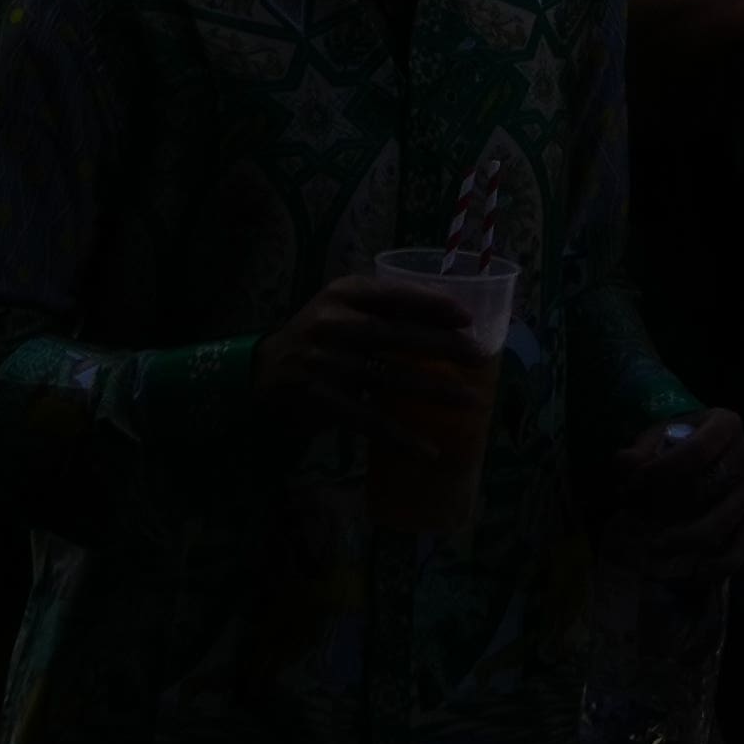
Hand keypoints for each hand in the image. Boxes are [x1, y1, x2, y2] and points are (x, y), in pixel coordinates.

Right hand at [260, 272, 484, 450]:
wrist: (264, 373)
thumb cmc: (319, 335)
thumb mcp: (342, 307)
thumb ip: (382, 305)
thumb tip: (448, 316)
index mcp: (342, 294)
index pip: (394, 295)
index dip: (432, 304)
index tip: (467, 318)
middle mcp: (332, 324)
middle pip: (398, 335)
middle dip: (443, 346)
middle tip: (479, 357)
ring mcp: (326, 363)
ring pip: (391, 379)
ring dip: (435, 391)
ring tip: (470, 401)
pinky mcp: (323, 401)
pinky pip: (370, 422)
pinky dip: (402, 437)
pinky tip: (429, 450)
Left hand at [609, 407, 743, 570]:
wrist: (707, 451)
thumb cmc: (679, 443)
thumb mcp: (658, 437)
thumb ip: (641, 450)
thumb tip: (625, 463)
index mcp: (725, 424)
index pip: (696, 451)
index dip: (661, 471)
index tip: (632, 486)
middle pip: (711, 486)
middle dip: (669, 506)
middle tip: (637, 516)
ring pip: (724, 520)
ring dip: (687, 538)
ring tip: (655, 547)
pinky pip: (743, 547)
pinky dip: (720, 565)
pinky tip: (695, 573)